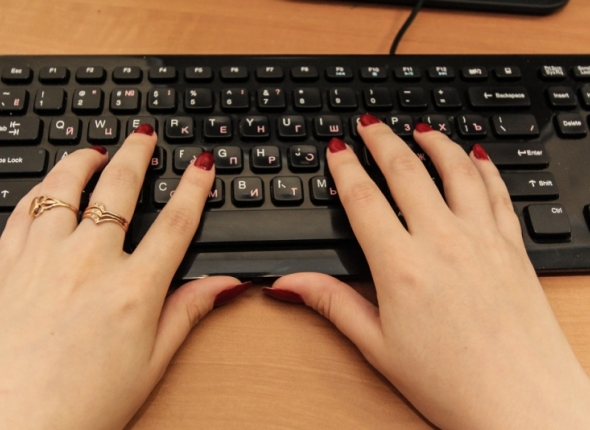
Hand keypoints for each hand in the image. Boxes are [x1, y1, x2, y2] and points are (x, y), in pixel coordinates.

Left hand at [0, 126, 248, 429]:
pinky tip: (48, 187)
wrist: (11, 425)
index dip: (195, 188)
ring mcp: (43, 259)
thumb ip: (188, 313)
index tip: (202, 165)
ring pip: (64, 188)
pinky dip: (40, 191)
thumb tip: (224, 284)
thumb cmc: (81, 405)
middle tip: (144, 135)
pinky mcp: (5, 266)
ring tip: (92, 150)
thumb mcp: (151, 363)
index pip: (176, 223)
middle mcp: (89, 263)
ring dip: (82, 162)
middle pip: (120, 189)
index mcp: (133, 289)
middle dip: (137, 154)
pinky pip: (23, 211)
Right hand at [265, 116, 589, 428]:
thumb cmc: (450, 382)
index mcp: (402, 266)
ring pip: (456, 170)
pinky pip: (497, 191)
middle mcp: (443, 242)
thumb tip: (288, 283)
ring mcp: (482, 239)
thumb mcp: (377, 346)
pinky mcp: (513, 247)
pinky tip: (475, 155)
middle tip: (370, 124)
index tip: (337, 149)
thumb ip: (332, 303)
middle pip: (406, 171)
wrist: (521, 403)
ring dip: (434, 142)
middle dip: (383, 140)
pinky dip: (483, 166)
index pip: (364, 199)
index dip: (345, 168)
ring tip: (420, 127)